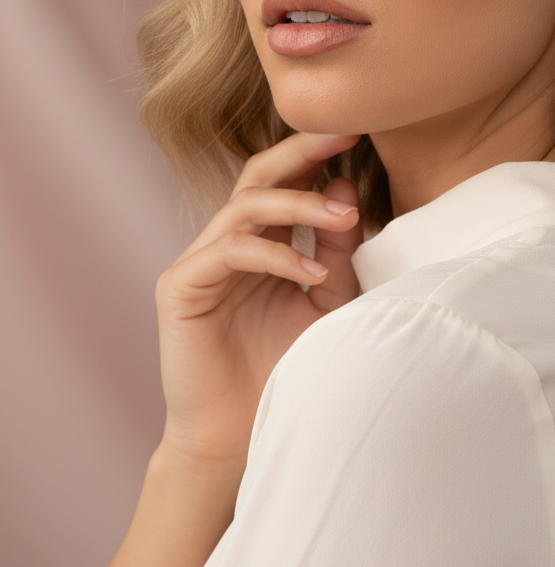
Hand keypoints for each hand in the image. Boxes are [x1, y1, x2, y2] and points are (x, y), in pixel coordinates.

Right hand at [154, 131, 363, 468]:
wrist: (238, 437)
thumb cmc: (284, 370)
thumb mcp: (326, 301)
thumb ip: (338, 250)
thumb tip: (346, 186)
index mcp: (259, 240)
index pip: (283, 180)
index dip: (317, 152)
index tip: (361, 129)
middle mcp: (226, 242)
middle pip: (257, 175)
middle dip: (302, 151)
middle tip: (345, 133)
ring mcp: (199, 262)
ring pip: (245, 207)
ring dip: (299, 206)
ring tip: (344, 220)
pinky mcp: (180, 288)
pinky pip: (230, 252)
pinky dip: (275, 256)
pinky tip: (311, 275)